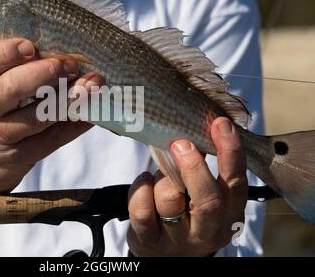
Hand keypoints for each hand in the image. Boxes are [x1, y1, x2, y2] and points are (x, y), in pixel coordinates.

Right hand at [0, 38, 104, 203]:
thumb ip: (1, 72)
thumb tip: (51, 47)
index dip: (5, 54)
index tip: (29, 46)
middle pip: (12, 89)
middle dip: (44, 73)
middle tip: (68, 64)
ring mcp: (1, 136)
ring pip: (38, 116)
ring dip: (69, 98)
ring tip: (92, 84)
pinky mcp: (20, 157)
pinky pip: (52, 139)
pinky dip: (75, 124)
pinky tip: (92, 112)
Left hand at [127, 117, 247, 255]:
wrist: (165, 253)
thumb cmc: (187, 211)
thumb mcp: (202, 194)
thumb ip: (204, 169)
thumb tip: (197, 129)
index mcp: (229, 214)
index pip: (236, 183)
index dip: (230, 152)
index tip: (220, 124)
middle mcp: (208, 231)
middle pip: (208, 200)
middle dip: (193, 167)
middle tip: (180, 143)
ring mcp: (179, 240)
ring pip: (170, 200)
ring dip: (161, 179)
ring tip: (159, 174)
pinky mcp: (151, 242)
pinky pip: (142, 210)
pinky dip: (140, 189)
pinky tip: (144, 183)